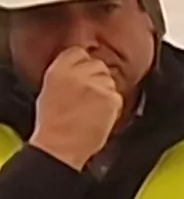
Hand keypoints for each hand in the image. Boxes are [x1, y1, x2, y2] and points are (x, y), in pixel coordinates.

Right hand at [28, 46, 124, 166]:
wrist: (60, 146)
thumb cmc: (53, 123)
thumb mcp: (50, 88)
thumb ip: (66, 73)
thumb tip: (79, 67)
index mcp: (59, 68)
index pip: (79, 52)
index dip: (82, 64)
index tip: (81, 74)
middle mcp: (79, 73)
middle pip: (98, 64)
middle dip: (96, 78)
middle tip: (86, 96)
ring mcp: (97, 85)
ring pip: (110, 80)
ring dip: (105, 92)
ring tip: (90, 108)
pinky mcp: (112, 98)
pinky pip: (117, 96)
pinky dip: (112, 105)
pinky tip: (98, 115)